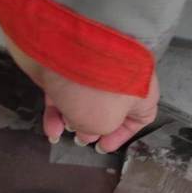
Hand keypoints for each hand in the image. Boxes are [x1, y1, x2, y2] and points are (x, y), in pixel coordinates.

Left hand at [7, 39, 158, 152]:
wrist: (72, 45)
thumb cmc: (99, 89)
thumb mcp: (104, 123)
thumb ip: (96, 131)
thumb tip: (84, 130)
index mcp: (141, 94)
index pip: (138, 119)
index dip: (121, 135)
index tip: (103, 147)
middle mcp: (120, 81)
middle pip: (107, 110)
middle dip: (91, 127)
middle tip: (79, 140)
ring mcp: (94, 71)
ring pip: (82, 102)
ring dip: (69, 120)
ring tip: (59, 132)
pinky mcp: (68, 65)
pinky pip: (65, 91)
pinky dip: (56, 109)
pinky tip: (50, 125)